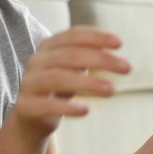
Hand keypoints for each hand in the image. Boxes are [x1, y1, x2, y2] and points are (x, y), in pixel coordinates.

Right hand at [13, 26, 131, 137]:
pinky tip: (86, 110)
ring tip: (111, 90)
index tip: (120, 43)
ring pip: (58, 78)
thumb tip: (118, 53)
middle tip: (127, 68)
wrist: (30, 118)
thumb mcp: (72, 69)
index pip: (72, 35)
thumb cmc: (57, 88)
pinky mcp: (25, 106)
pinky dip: (66, 107)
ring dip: (88, 83)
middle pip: (69, 55)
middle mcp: (36, 61)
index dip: (96, 37)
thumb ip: (89, 57)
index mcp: (48, 46)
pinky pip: (45, 105)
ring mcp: (28, 83)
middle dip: (101, 59)